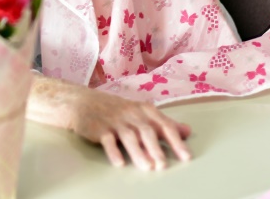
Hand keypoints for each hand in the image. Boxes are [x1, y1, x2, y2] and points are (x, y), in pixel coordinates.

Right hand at [27, 76, 191, 170]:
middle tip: (163, 165)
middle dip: (156, 148)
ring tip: (147, 167)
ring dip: (138, 152)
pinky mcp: (99, 128)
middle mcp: (131, 114)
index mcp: (144, 110)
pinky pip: (107, 140)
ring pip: (129, 136)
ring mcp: (115, 120)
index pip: (164, 125)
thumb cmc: (115, 110)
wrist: (81, 102)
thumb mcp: (141, 113)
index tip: (186, 156)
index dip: (176, 140)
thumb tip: (188, 131)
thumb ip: (164, 123)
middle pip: (146, 130)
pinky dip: (113, 151)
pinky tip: (119, 163)